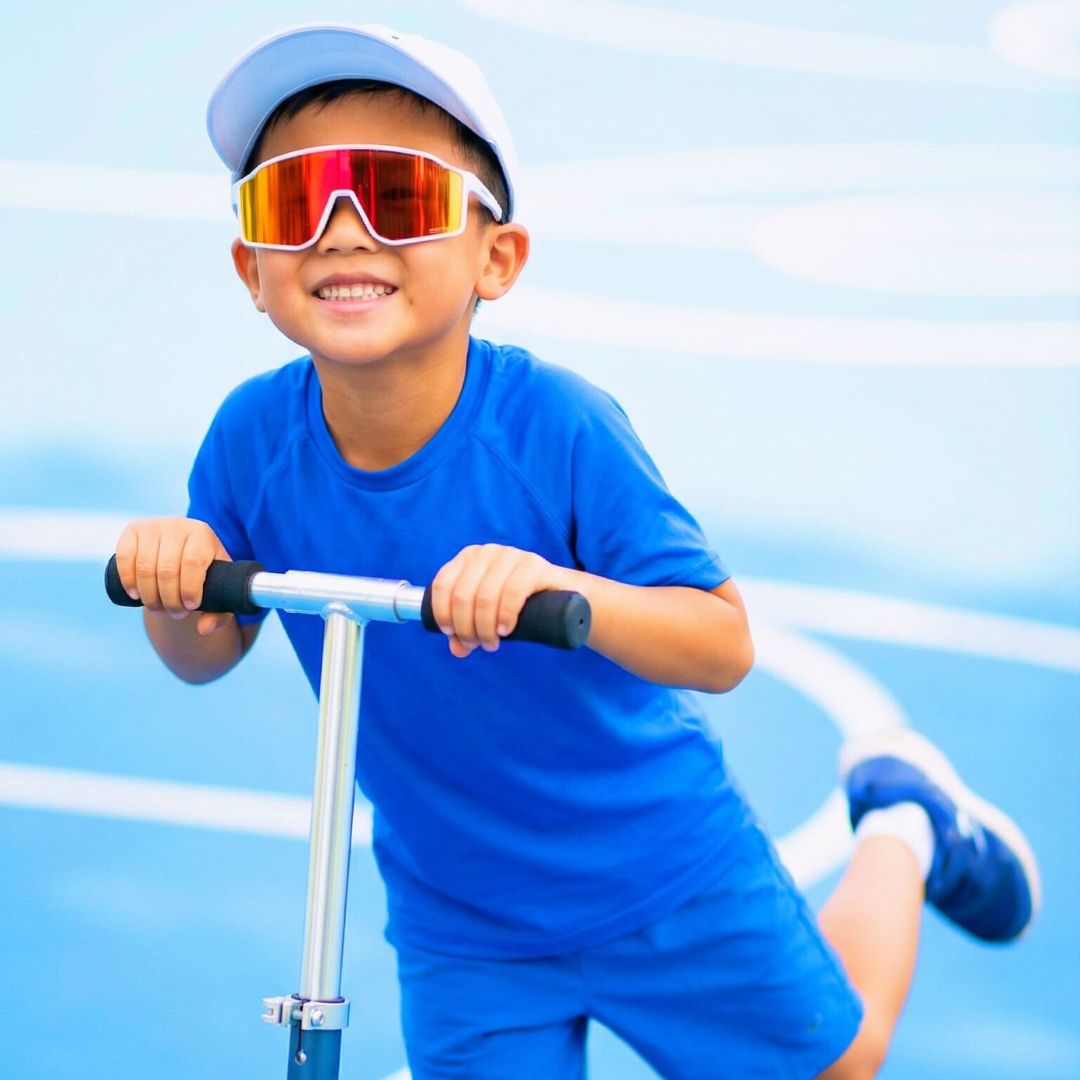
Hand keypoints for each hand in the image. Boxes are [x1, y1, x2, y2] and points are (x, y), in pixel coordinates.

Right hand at [113, 517, 233, 635]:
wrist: (181, 549)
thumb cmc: (204, 572)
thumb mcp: (218, 588)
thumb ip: (220, 612)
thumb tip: (204, 628)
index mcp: (202, 534)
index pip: (193, 562)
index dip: (189, 589)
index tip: (190, 606)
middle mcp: (177, 525)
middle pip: (167, 569)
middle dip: (169, 600)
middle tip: (174, 614)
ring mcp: (152, 526)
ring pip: (145, 567)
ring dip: (149, 596)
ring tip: (158, 610)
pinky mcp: (132, 531)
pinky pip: (124, 558)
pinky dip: (128, 580)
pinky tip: (136, 595)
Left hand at [429, 544, 567, 657]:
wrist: (561, 594)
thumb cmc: (517, 604)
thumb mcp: (488, 616)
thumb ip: (468, 630)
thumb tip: (457, 650)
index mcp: (468, 558)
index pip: (443, 585)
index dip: (443, 613)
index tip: (452, 634)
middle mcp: (486, 552)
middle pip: (463, 595)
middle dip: (466, 627)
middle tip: (477, 645)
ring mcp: (511, 556)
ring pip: (485, 596)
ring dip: (484, 628)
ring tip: (492, 644)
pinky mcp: (534, 565)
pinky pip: (512, 591)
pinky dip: (505, 615)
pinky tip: (505, 630)